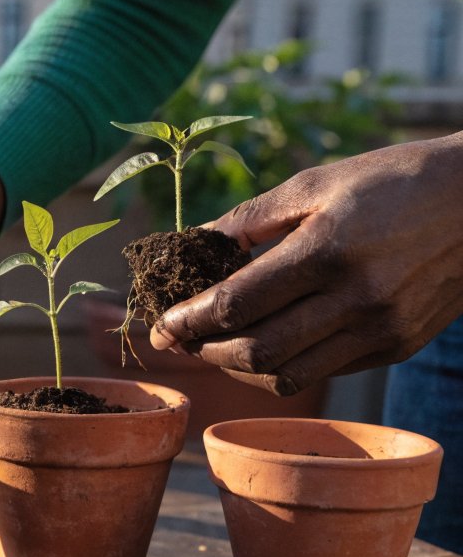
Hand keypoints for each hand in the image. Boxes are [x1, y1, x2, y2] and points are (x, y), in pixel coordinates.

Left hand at [151, 132, 462, 394]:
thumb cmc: (391, 181)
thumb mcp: (316, 183)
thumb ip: (249, 220)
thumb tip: (190, 245)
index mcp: (327, 250)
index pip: (236, 304)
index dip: (188, 321)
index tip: (160, 326)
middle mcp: (356, 299)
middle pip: (255, 351)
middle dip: (205, 351)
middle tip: (181, 339)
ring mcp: (380, 329)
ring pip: (286, 375)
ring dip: (238, 368)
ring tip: (215, 347)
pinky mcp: (397, 347)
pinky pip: (322, 372)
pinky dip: (281, 368)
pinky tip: (263, 345)